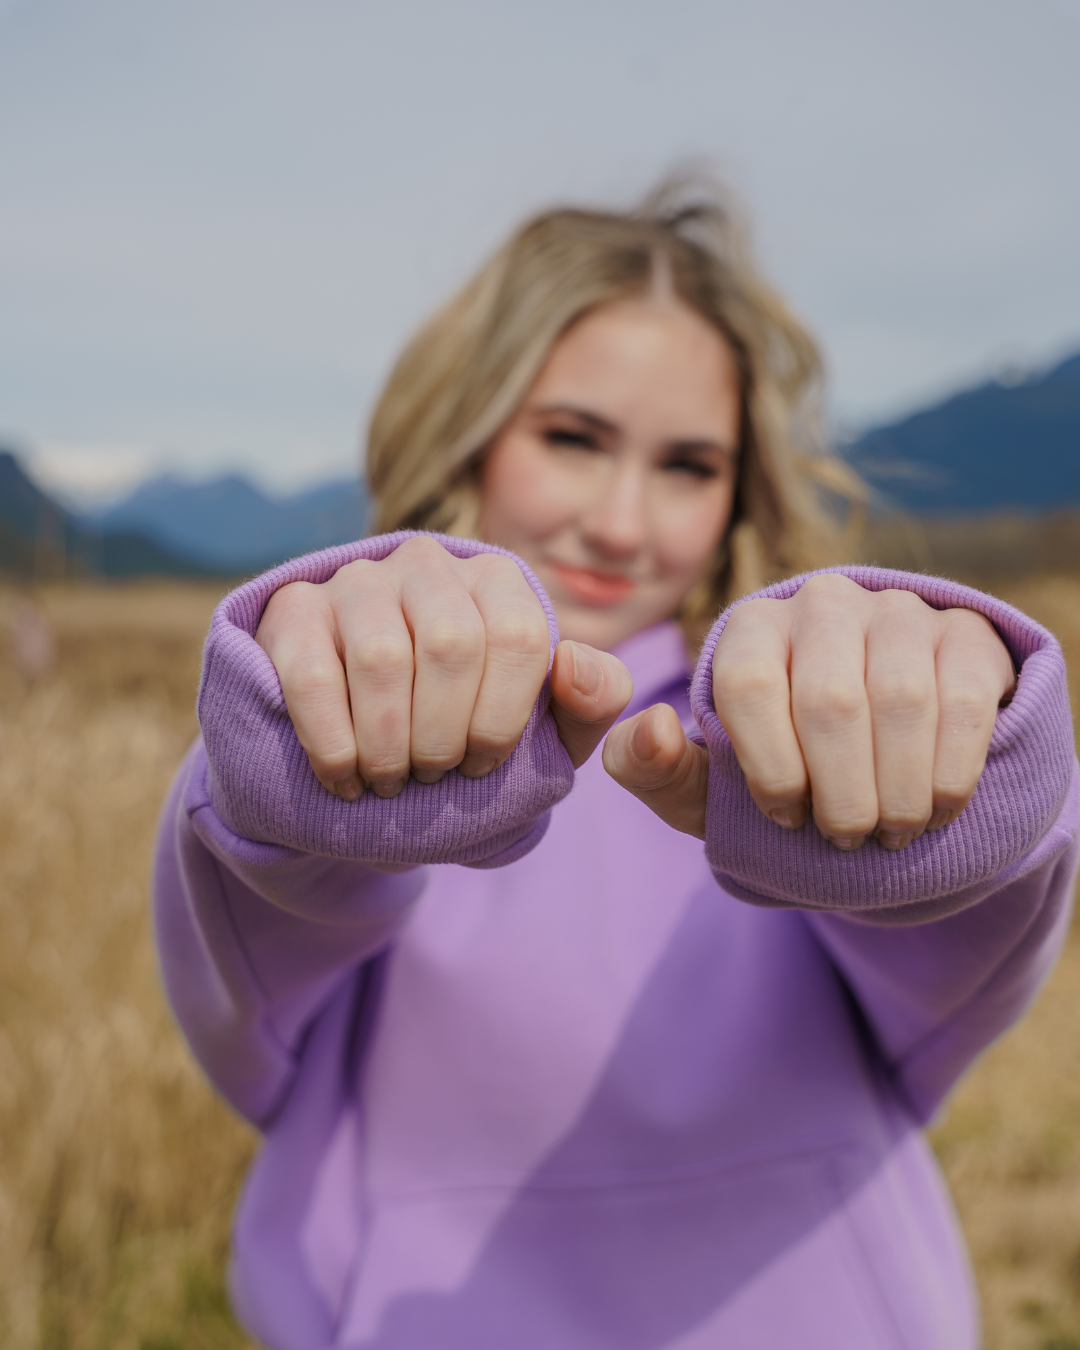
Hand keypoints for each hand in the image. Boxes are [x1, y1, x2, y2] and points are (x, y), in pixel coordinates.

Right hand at [255, 536, 633, 798]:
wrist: (369, 748)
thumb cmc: (468, 732)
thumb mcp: (547, 730)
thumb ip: (592, 701)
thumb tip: (574, 662)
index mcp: (497, 582)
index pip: (518, 635)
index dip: (503, 716)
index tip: (483, 766)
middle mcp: (428, 563)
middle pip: (450, 643)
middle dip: (443, 734)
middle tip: (431, 776)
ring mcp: (357, 579)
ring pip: (381, 656)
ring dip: (388, 744)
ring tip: (390, 782)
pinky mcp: (294, 608)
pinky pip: (313, 675)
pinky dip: (333, 742)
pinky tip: (344, 777)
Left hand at [604, 574, 1015, 849]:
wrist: (878, 763)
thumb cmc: (778, 772)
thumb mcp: (706, 786)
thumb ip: (653, 767)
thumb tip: (653, 725)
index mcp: (750, 628)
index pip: (748, 685)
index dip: (770, 767)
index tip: (785, 819)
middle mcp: (821, 602)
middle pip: (829, 697)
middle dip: (840, 789)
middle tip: (846, 839)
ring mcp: (897, 610)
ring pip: (901, 698)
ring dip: (898, 786)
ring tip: (892, 833)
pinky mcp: (965, 632)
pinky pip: (962, 698)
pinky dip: (950, 768)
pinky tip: (936, 807)